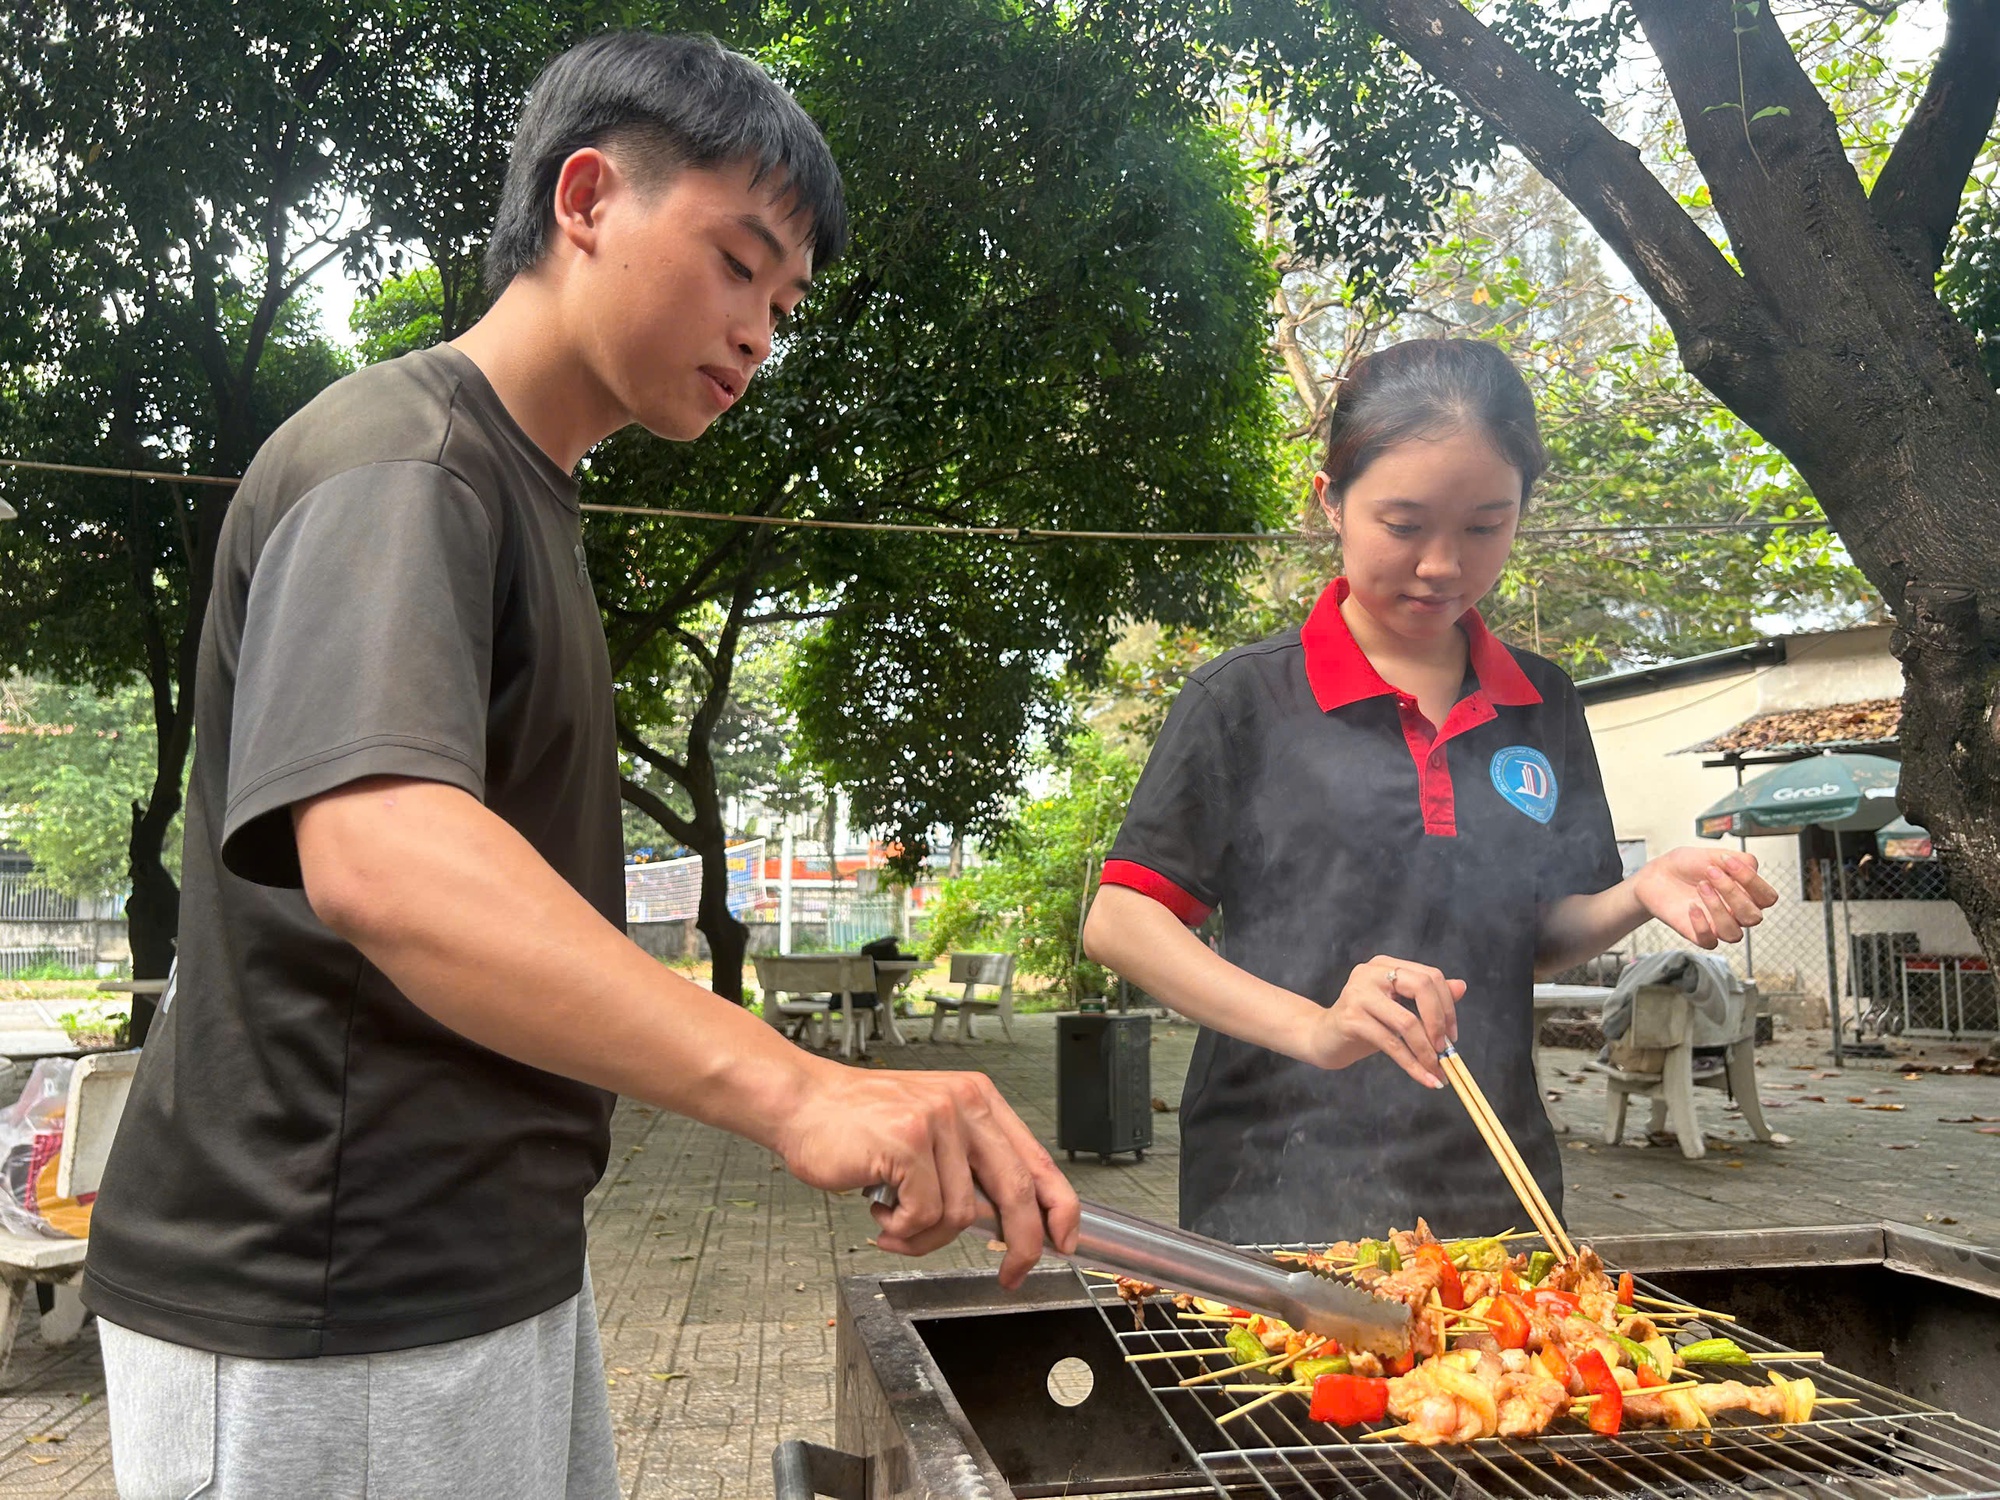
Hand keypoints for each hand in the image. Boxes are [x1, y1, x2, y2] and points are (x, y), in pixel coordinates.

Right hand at [772, 1065, 1079, 1288]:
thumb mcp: (929, 1130)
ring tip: (895, 1224)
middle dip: (1021, 1245)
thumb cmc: (858, 1124)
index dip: (1060, 1207)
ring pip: (962, 1215)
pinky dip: (901, 1231)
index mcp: (979, 1099)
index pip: (1037, 1159)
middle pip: (1017, 1191)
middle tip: (1010, 1274)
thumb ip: (967, 1166)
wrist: (801, 1103)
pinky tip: (881, 1214)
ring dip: (926, 1238)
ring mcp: (938, 1121)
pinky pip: (925, 1216)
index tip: (1064, 1241)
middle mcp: (965, 1104)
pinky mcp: (909, 1142)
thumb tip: (1007, 1222)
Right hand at [1300, 955, 1464, 1089]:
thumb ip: (1427, 997)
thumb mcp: (1398, 1008)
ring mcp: (1358, 994)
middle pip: (1421, 987)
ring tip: (1436, 1071)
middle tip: (1445, 1050)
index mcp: (1384, 965)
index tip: (1451, 1035)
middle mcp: (1370, 973)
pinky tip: (1424, 1078)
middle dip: (1439, 1022)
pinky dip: (1412, 1064)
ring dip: (1427, 1051)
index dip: (1447, 1006)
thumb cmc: (1364, 1023)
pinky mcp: (1351, 1019)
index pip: (1429, 976)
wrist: (1323, 1038)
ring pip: (1407, 1022)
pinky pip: (1391, 1044)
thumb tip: (1461, 986)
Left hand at [1632, 847, 1777, 946]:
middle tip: (1710, 872)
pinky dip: (1701, 924)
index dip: (1753, 881)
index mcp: (1745, 893)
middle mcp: (1735, 912)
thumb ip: (1740, 859)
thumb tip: (1752, 866)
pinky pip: (1710, 942)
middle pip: (1753, 917)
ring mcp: (1718, 925)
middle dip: (1732, 892)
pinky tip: (1692, 907)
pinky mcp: (1698, 934)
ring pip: (1734, 933)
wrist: (1658, 873)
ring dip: (1718, 908)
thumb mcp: (1714, 854)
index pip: (1768, 898)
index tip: (1727, 861)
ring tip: (1701, 887)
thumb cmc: (1687, 865)